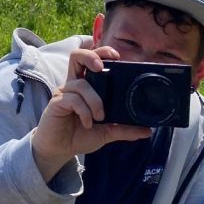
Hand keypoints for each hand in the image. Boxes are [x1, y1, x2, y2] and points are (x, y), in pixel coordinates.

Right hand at [31, 46, 150, 181]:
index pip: (91, 60)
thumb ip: (124, 129)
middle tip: (102, 67)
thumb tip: (147, 131)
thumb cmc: (80, 135)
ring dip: (95, 100)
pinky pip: (73, 100)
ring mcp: (64, 93)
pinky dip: (84, 111)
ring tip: (99, 117)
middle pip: (77, 56)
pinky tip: (88, 123)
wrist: (59, 150)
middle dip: (91, 56)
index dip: (102, 53)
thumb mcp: (106, 132)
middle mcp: (73, 85)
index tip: (117, 57)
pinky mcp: (57, 103)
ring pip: (81, 84)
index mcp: (85, 86)